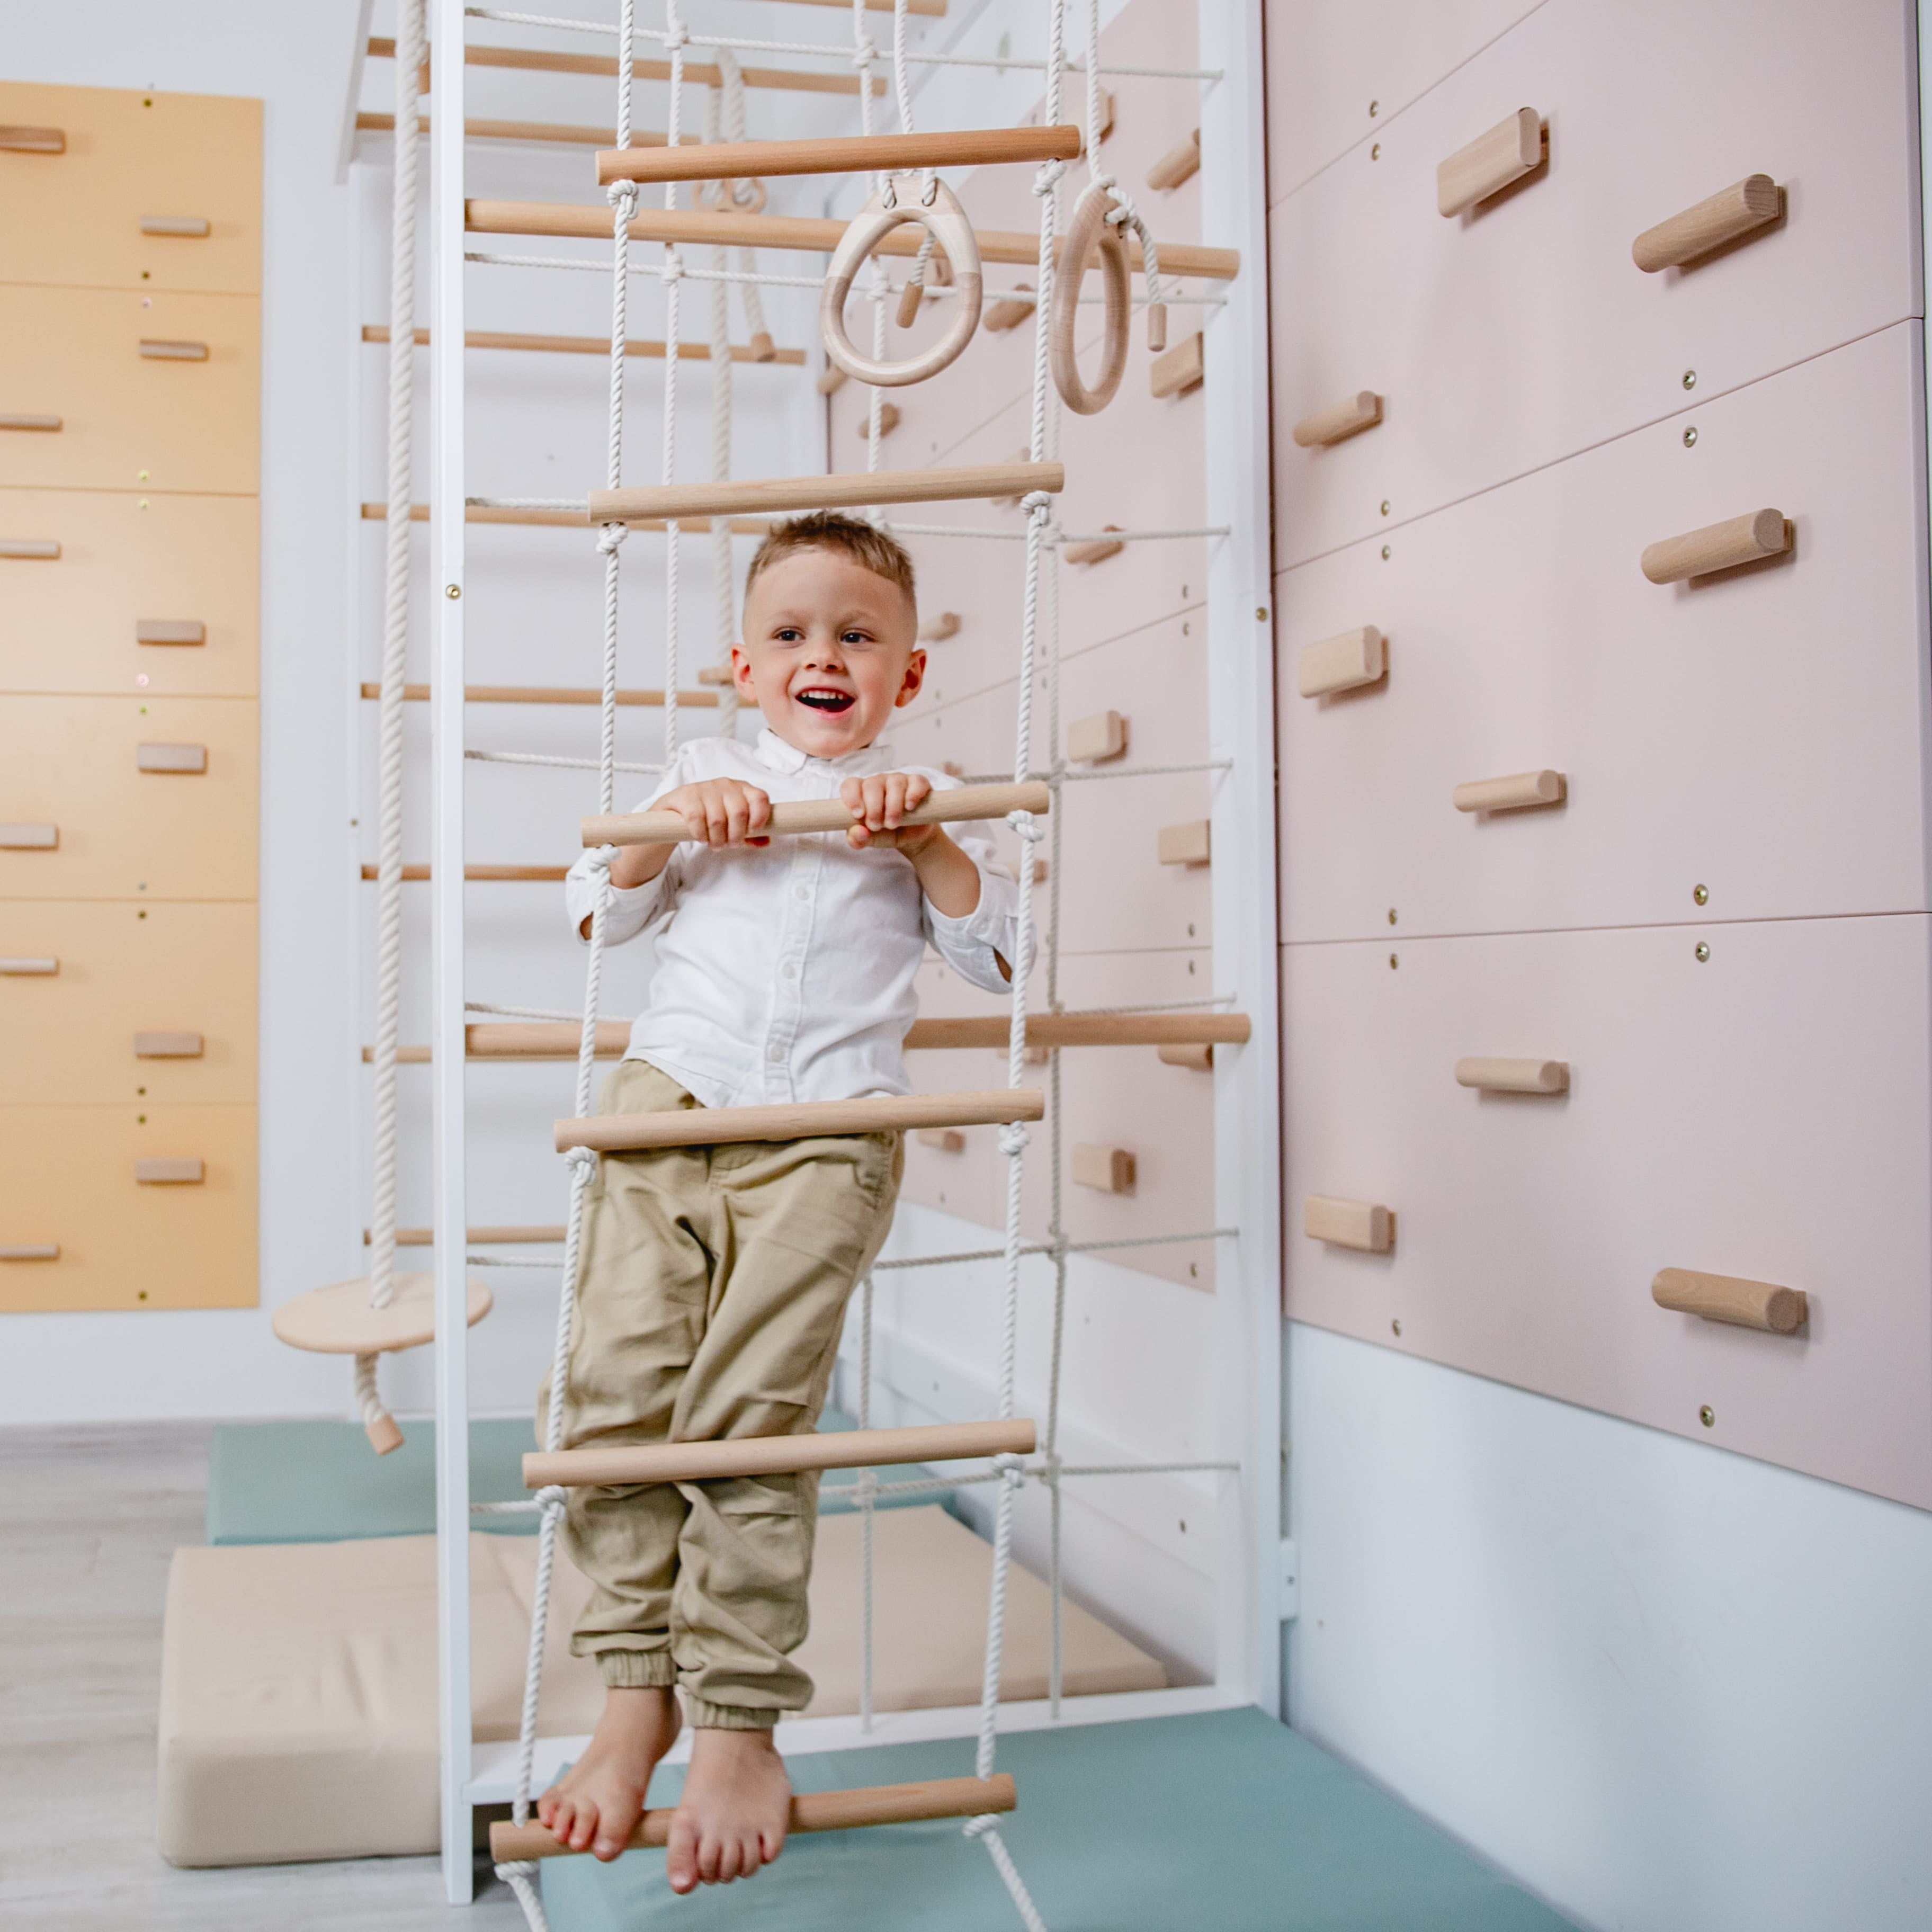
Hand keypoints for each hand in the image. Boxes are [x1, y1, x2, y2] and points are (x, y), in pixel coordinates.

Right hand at [607, 778, 770, 891]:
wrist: (674, 811)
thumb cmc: (709, 816)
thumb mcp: (732, 825)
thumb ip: (751, 835)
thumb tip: (767, 841)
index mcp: (742, 789)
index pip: (760, 798)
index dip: (761, 816)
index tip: (754, 830)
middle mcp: (725, 785)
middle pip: (740, 812)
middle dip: (735, 836)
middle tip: (728, 844)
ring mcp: (705, 788)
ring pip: (718, 820)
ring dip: (717, 839)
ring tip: (714, 843)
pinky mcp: (686, 796)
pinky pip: (697, 820)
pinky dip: (700, 834)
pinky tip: (700, 837)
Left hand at [839, 770, 937, 854]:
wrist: (912, 837)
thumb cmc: (886, 833)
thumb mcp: (871, 840)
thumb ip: (858, 839)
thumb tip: (858, 833)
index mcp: (862, 792)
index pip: (850, 785)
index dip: (852, 797)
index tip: (858, 815)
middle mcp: (879, 783)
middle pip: (872, 784)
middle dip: (873, 807)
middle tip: (876, 826)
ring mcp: (899, 780)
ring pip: (894, 783)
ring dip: (893, 805)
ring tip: (893, 823)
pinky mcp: (919, 784)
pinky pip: (916, 782)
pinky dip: (913, 794)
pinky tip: (910, 807)